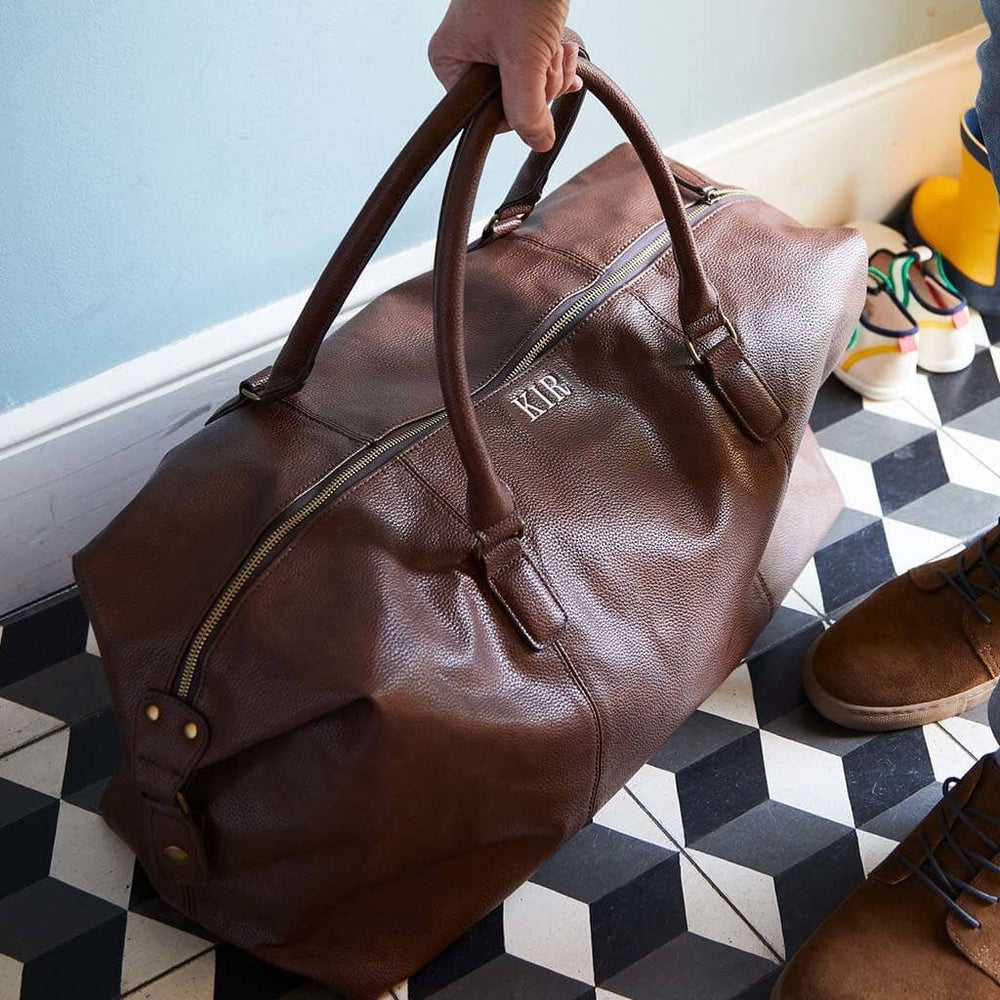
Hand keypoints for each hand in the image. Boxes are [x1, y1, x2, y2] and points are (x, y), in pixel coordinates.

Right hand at [428, 0, 580, 151]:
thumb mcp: (524, 58)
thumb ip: (528, 110)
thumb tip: (538, 143)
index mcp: (450, 62)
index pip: (487, 116)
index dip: (520, 111)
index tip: (539, 86)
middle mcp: (466, 54)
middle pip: (510, 101)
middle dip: (541, 85)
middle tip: (550, 57)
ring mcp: (491, 44)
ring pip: (527, 84)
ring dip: (552, 71)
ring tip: (561, 46)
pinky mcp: (515, 34)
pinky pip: (535, 64)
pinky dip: (554, 59)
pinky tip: (565, 46)